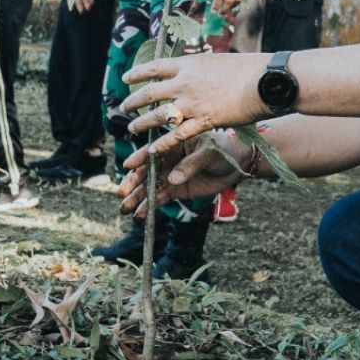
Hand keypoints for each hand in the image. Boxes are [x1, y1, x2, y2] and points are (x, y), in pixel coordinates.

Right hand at [118, 131, 247, 215]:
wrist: (237, 164)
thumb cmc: (223, 150)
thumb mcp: (209, 153)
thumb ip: (191, 164)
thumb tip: (172, 179)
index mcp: (172, 144)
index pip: (152, 150)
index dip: (139, 158)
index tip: (128, 166)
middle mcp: (167, 160)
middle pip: (145, 172)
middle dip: (132, 183)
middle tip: (122, 193)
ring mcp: (170, 176)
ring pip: (149, 187)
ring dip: (136, 198)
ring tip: (125, 209)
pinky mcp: (176, 190)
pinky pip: (159, 198)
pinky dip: (149, 206)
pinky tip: (140, 215)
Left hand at [122, 50, 264, 159]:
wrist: (266, 80)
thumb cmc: (249, 68)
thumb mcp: (218, 61)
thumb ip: (201, 70)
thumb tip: (194, 72)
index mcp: (189, 64)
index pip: (154, 68)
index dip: (138, 74)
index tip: (126, 78)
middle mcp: (186, 82)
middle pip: (150, 93)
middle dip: (134, 101)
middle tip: (123, 108)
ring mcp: (193, 103)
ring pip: (159, 116)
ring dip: (142, 123)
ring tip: (132, 129)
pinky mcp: (204, 121)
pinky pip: (177, 135)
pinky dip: (162, 143)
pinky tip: (152, 150)